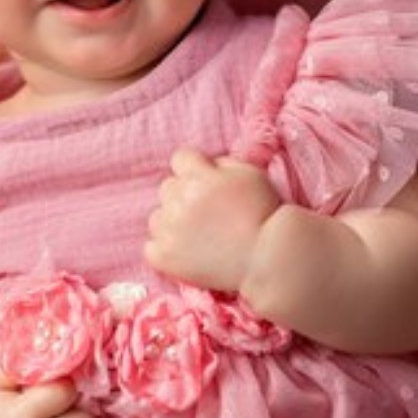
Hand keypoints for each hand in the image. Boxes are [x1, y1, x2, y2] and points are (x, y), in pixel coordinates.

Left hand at [144, 149, 281, 291]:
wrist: (267, 258)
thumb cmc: (264, 214)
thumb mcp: (251, 174)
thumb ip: (224, 163)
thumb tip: (208, 164)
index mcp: (199, 177)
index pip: (180, 159)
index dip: (194, 169)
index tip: (206, 183)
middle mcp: (179, 200)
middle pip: (167, 187)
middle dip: (183, 195)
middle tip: (206, 213)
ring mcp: (170, 230)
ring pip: (157, 217)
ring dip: (172, 222)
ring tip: (198, 235)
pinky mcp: (165, 257)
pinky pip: (150, 248)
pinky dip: (164, 250)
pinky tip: (185, 253)